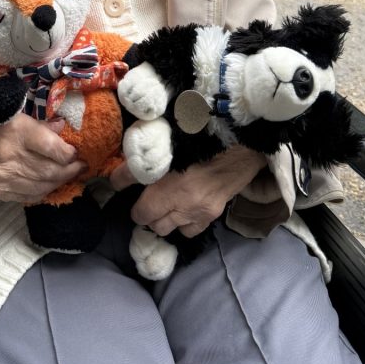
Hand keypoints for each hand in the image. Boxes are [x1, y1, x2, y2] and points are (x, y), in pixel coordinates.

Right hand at [0, 105, 85, 201]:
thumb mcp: (8, 109)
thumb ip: (36, 121)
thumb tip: (61, 127)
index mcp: (15, 131)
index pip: (53, 149)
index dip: (70, 154)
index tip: (76, 152)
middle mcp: (9, 156)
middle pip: (50, 171)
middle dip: (70, 170)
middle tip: (81, 166)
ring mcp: (0, 177)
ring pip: (40, 186)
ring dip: (59, 183)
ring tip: (69, 176)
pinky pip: (25, 196)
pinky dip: (41, 193)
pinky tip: (48, 186)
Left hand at [127, 145, 266, 237]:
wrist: (243, 142)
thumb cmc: (204, 133)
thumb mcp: (169, 136)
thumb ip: (146, 150)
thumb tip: (125, 161)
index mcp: (169, 180)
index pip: (135, 199)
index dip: (123, 188)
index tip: (121, 182)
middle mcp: (182, 202)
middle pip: (149, 220)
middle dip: (143, 208)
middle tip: (145, 192)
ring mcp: (198, 211)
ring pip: (166, 228)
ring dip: (162, 217)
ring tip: (164, 202)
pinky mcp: (211, 215)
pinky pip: (188, 230)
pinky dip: (182, 222)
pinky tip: (184, 208)